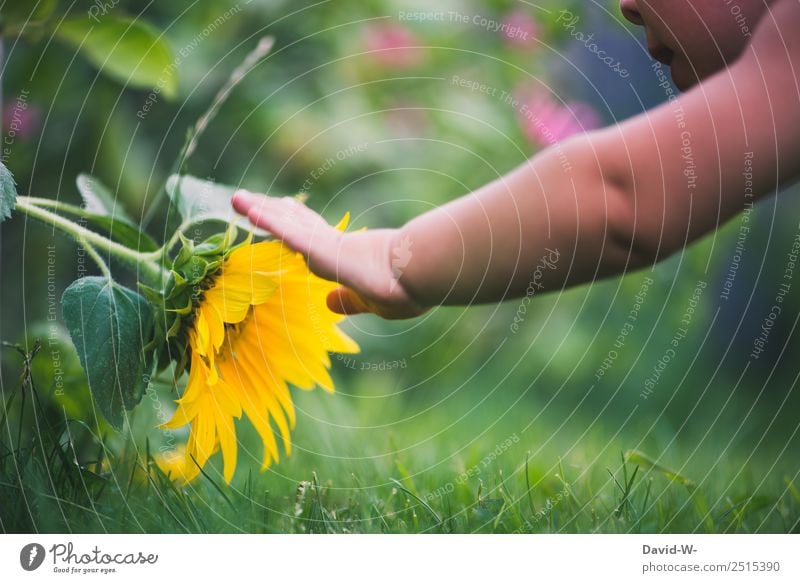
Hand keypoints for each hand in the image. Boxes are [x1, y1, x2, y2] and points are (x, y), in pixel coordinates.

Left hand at [231, 190, 427, 318]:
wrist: (422, 276)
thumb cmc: (407, 291)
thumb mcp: (371, 303)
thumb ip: (347, 302)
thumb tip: (329, 303)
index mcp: (345, 258)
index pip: (312, 238)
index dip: (294, 225)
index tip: (281, 212)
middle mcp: (333, 245)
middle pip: (294, 224)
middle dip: (270, 212)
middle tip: (246, 199)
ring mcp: (327, 244)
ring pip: (286, 225)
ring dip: (258, 211)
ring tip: (235, 198)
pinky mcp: (323, 246)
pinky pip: (288, 232)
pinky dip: (266, 221)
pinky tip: (247, 210)